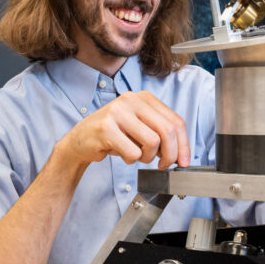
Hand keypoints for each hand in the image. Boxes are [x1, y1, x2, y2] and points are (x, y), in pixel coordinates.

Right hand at [56, 91, 189, 169]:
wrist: (80, 140)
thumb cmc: (114, 135)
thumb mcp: (140, 128)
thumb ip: (160, 134)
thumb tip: (181, 153)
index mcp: (144, 98)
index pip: (175, 121)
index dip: (184, 144)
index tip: (183, 161)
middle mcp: (132, 100)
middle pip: (167, 130)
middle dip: (170, 154)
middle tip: (164, 165)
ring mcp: (118, 112)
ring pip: (152, 142)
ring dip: (147, 157)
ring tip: (137, 156)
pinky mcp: (106, 128)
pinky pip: (132, 152)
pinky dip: (131, 160)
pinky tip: (122, 154)